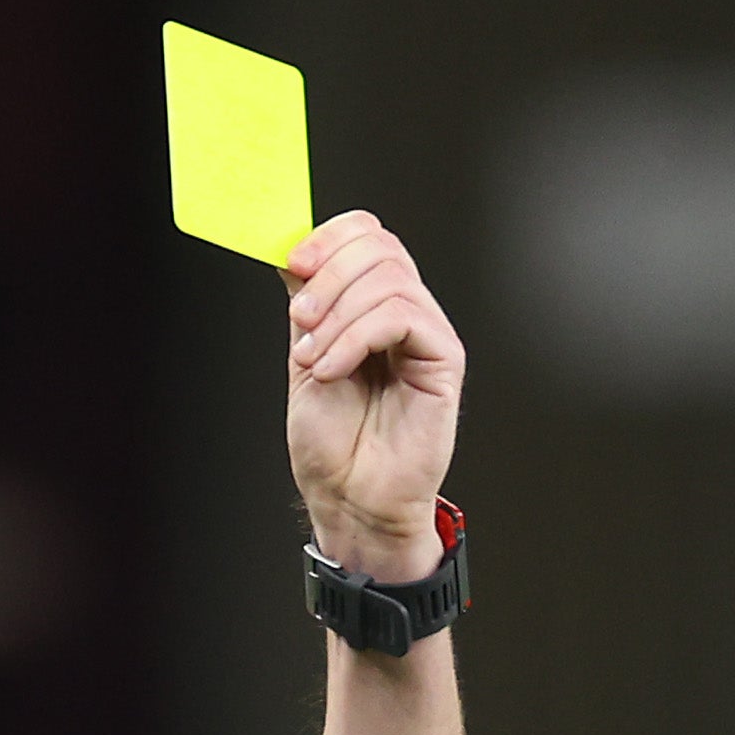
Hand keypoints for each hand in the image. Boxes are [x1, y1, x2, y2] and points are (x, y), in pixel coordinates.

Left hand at [283, 210, 462, 582]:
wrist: (350, 499)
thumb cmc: (333, 444)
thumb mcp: (305, 354)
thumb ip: (306, 302)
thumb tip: (289, 250)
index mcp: (372, 307)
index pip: (367, 235)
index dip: (330, 238)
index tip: (292, 266)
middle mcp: (405, 315)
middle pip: (380, 247)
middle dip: (328, 274)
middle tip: (301, 320)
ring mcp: (427, 336)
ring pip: (389, 278)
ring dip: (337, 313)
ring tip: (313, 359)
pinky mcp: (444, 360)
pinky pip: (403, 315)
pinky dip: (357, 336)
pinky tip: (334, 368)